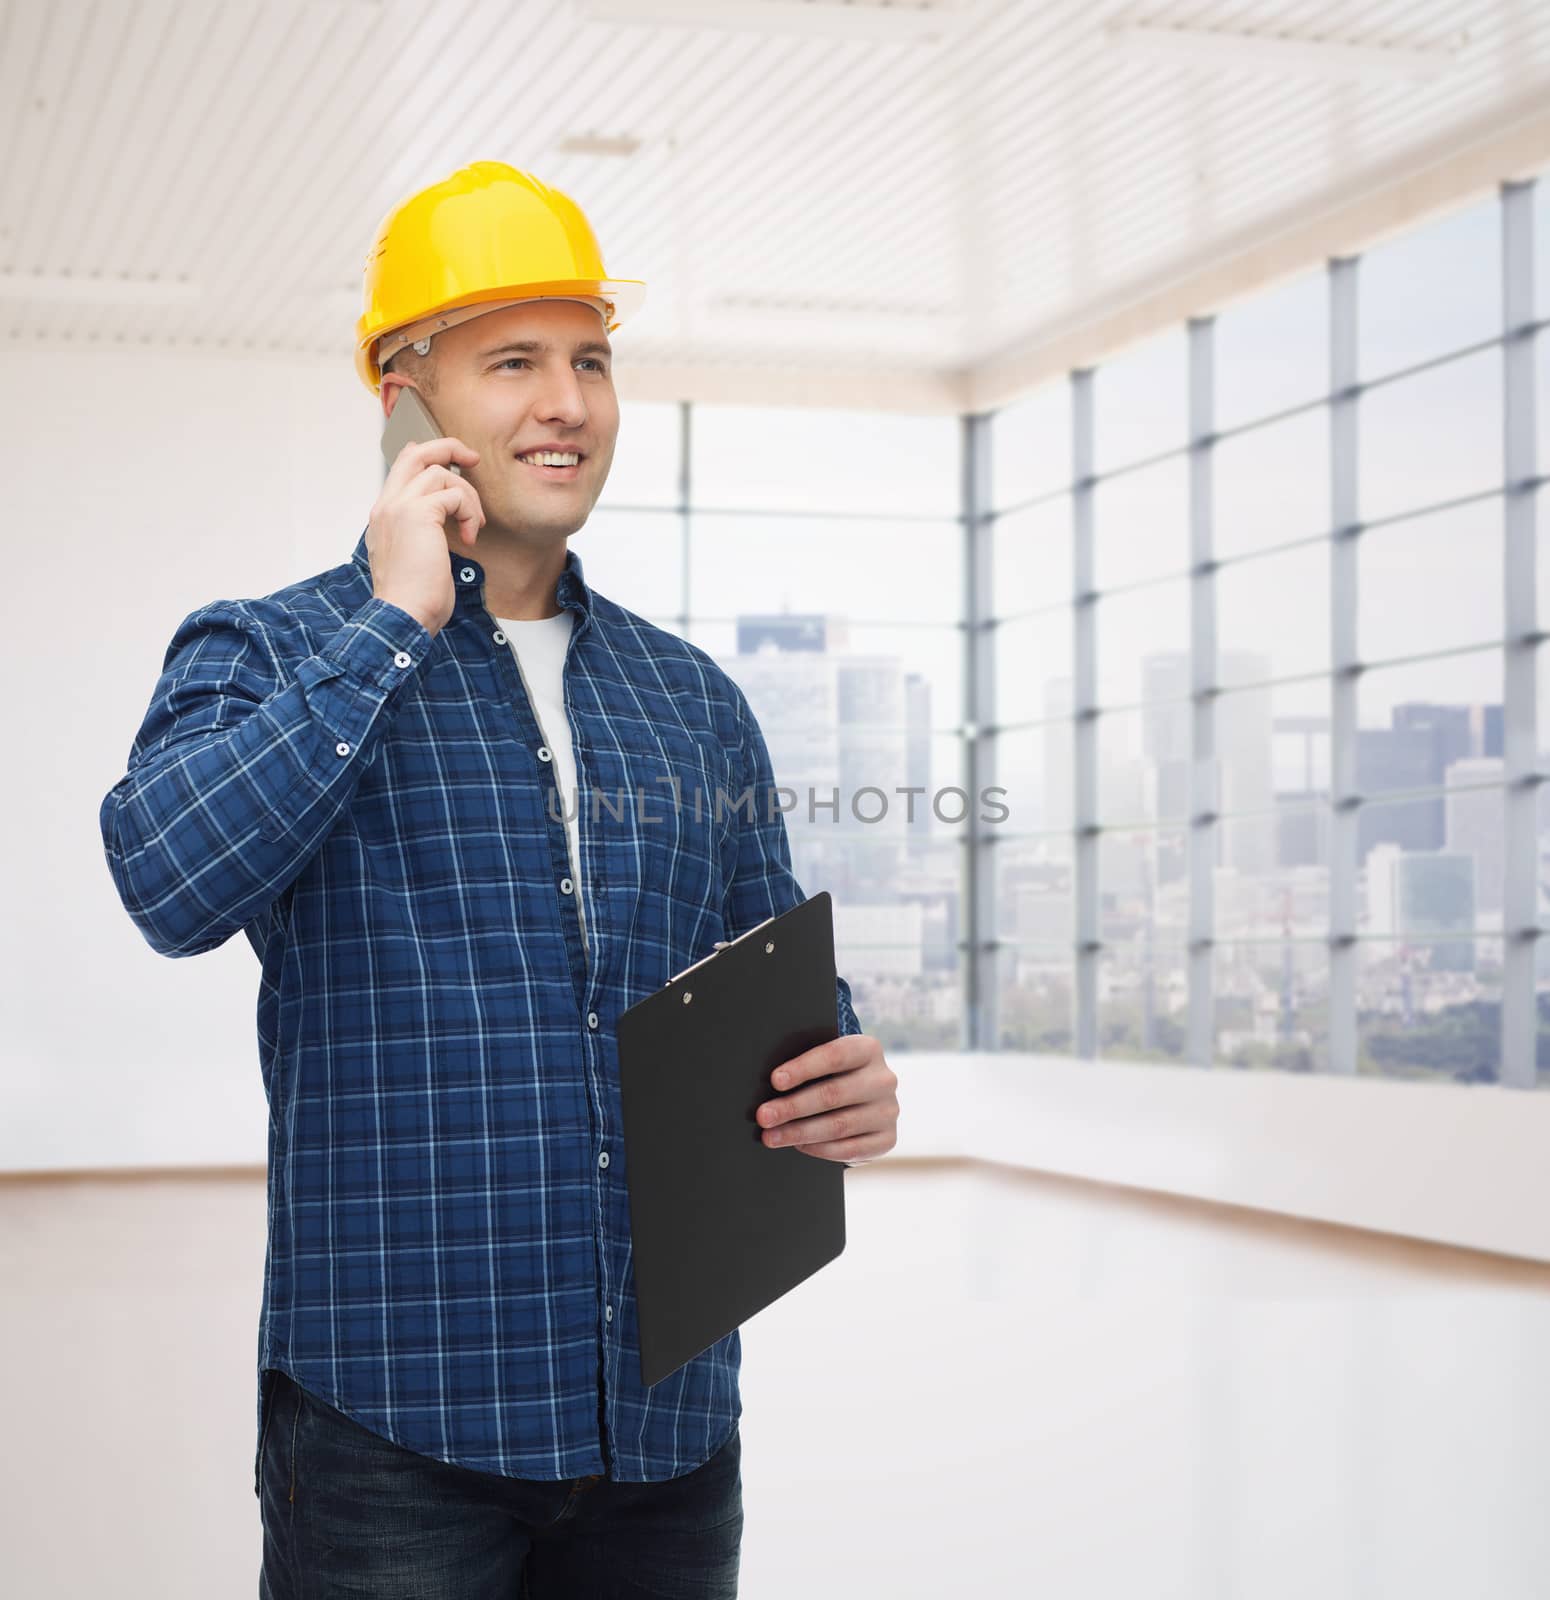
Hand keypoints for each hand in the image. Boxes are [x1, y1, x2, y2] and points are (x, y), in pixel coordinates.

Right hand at [369, 434, 484, 636]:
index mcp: (384, 515)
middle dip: (448, 447)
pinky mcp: (418, 514)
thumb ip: (423, 531)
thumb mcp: (415, 557)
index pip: (403, 467)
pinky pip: (454, 495)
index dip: (430, 457)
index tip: (456, 466)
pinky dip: (470, 512)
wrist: (403, 615)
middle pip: (415, 453)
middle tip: (472, 460)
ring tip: (474, 526)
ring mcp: (399, 507)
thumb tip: (445, 516)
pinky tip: (470, 537)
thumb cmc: (413, 597)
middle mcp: (387, 505)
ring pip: (441, 473)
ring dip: (468, 497)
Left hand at [756, 1034, 897, 1164]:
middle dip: (793, 1107)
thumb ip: (808, 1067)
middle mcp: (883, 1079)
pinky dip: (820, 1149)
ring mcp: (888, 1111)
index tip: (775, 1081)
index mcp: (868, 1049)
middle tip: (764, 1116)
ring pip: (839, 1124)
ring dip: (800, 1132)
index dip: (804, 1068)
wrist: (865, 1101)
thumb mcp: (826, 1063)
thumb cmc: (833, 1076)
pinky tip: (798, 1146)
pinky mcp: (887, 1138)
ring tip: (772, 1137)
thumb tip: (772, 1085)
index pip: (835, 1055)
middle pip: (833, 1094)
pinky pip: (850, 1149)